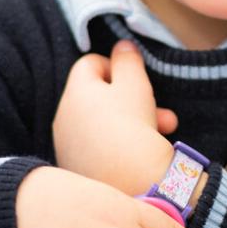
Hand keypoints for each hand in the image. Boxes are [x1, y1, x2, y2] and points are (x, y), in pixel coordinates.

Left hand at [54, 40, 175, 196]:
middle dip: (134, 99)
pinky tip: (141, 153)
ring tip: (162, 131)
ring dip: (133, 122)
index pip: (89, 63)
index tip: (136, 79)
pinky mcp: (77, 169)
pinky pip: (99, 147)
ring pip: (103, 123)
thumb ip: (128, 60)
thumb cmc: (132, 124)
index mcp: (75, 92)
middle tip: (160, 111)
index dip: (116, 65)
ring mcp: (68, 146)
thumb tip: (122, 46)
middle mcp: (64, 117)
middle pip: (99, 96)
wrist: (130, 181)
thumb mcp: (135, 84)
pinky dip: (120, 144)